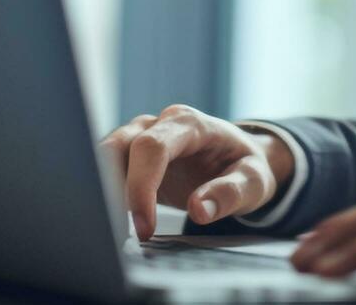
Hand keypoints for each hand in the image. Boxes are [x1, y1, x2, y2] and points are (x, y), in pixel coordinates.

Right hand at [99, 104, 294, 239]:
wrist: (240, 160)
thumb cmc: (245, 167)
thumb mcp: (254, 181)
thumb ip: (231, 193)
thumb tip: (200, 209)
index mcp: (191, 123)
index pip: (153, 148)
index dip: (142, 187)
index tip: (144, 227)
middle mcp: (160, 123)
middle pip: (118, 147)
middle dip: (111, 190)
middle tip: (115, 232)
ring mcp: (142, 136)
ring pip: (104, 157)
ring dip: (102, 192)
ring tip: (111, 230)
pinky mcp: (131, 156)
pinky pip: (106, 171)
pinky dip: (104, 195)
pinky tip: (111, 223)